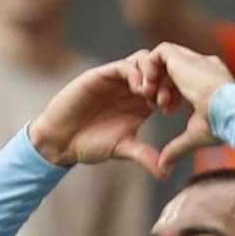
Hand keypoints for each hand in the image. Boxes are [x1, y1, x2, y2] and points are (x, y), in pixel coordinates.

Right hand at [29, 54, 162, 176]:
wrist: (61, 140)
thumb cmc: (90, 144)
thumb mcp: (124, 149)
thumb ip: (145, 156)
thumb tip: (165, 174)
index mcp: (141, 103)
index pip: (166, 86)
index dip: (174, 94)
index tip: (172, 110)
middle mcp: (131, 88)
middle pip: (159, 68)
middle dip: (166, 80)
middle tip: (165, 101)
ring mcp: (116, 80)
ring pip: (144, 60)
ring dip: (153, 74)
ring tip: (152, 94)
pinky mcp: (101, 75)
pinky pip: (124, 65)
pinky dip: (135, 73)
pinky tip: (139, 90)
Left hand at [131, 42, 234, 175]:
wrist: (230, 113)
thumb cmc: (221, 126)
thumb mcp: (195, 136)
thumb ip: (176, 148)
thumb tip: (163, 168)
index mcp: (210, 82)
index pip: (186, 80)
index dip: (171, 94)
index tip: (166, 111)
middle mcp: (203, 66)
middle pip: (175, 69)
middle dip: (161, 87)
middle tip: (155, 105)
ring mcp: (194, 59)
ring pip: (166, 59)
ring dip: (154, 79)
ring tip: (150, 98)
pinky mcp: (182, 58)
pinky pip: (159, 52)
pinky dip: (150, 68)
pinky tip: (149, 87)